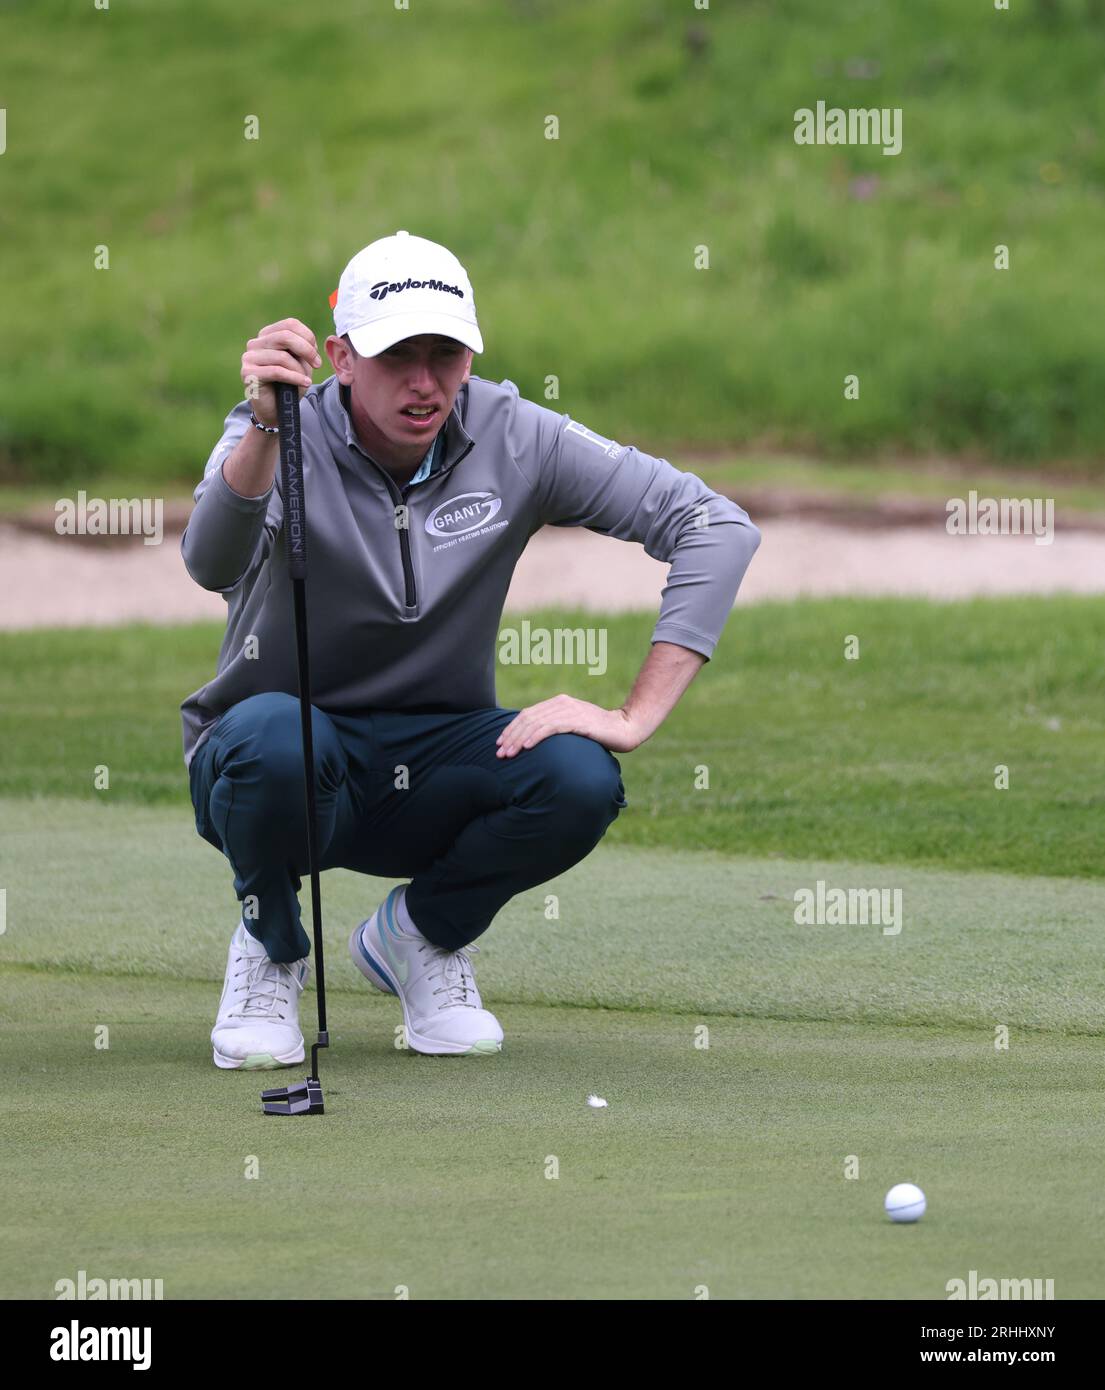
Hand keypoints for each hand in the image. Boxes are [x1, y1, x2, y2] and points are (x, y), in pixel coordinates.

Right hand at [241, 318, 321, 425]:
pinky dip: (294, 377)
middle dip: (306, 350)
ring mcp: (249, 357)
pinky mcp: (248, 373)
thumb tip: (310, 343)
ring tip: (305, 380)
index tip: (316, 356)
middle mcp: (255, 343)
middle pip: (285, 336)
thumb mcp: (300, 364)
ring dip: (299, 370)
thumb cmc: (288, 386)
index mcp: (267, 336)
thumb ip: (303, 350)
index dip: (308, 337)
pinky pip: (277, 371)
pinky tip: (305, 384)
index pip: (290, 324)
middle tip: (317, 365)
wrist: (275, 411)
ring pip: (282, 356)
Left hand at [495, 694, 642, 757]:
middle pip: (528, 718)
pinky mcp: (579, 721)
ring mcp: (570, 711)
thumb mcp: (573, 726)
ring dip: (520, 739)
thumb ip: (556, 728)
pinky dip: (537, 736)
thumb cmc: (599, 732)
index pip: (527, 714)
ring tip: (509, 754)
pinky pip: (552, 727)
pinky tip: (527, 747)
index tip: (500, 744)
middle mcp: (562, 703)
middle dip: (511, 736)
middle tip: (500, 753)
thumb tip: (534, 741)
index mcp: (558, 702)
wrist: (625, 728)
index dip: (511, 729)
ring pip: (536, 723)